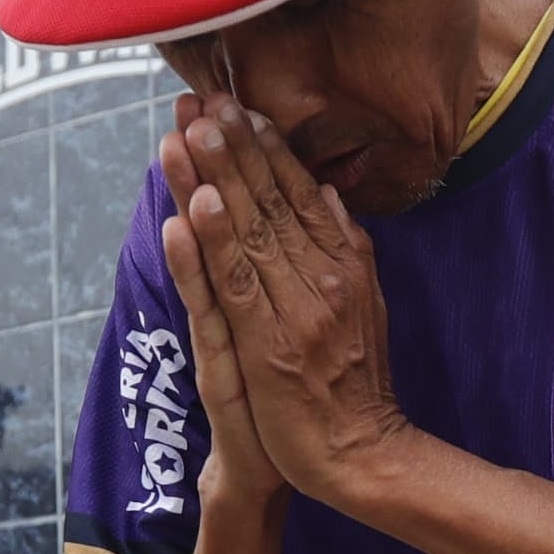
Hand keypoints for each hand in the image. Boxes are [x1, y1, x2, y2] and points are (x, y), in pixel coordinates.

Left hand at [170, 95, 416, 502]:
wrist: (362, 456)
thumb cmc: (355, 386)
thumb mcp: (365, 306)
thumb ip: (347, 248)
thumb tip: (328, 192)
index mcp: (342, 265)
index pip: (298, 194)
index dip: (267, 147)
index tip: (240, 104)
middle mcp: (320, 280)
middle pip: (269, 203)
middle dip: (234, 146)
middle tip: (203, 97)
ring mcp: (293, 313)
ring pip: (246, 235)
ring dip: (215, 179)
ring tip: (188, 132)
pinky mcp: (265, 349)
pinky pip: (231, 290)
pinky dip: (209, 248)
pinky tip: (188, 211)